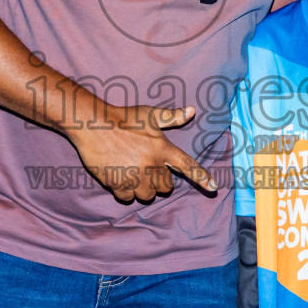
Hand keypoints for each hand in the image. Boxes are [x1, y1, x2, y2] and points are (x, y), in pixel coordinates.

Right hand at [65, 103, 216, 202]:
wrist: (93, 124)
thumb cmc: (122, 117)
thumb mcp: (149, 114)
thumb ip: (171, 116)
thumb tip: (192, 110)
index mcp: (162, 148)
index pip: (187, 165)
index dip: (202, 177)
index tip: (214, 186)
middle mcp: (151, 164)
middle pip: (165, 187)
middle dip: (158, 181)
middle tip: (146, 167)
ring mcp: (134, 176)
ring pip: (147, 195)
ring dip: (142, 188)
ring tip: (132, 172)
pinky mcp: (117, 183)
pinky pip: (127, 197)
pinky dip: (124, 191)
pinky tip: (119, 176)